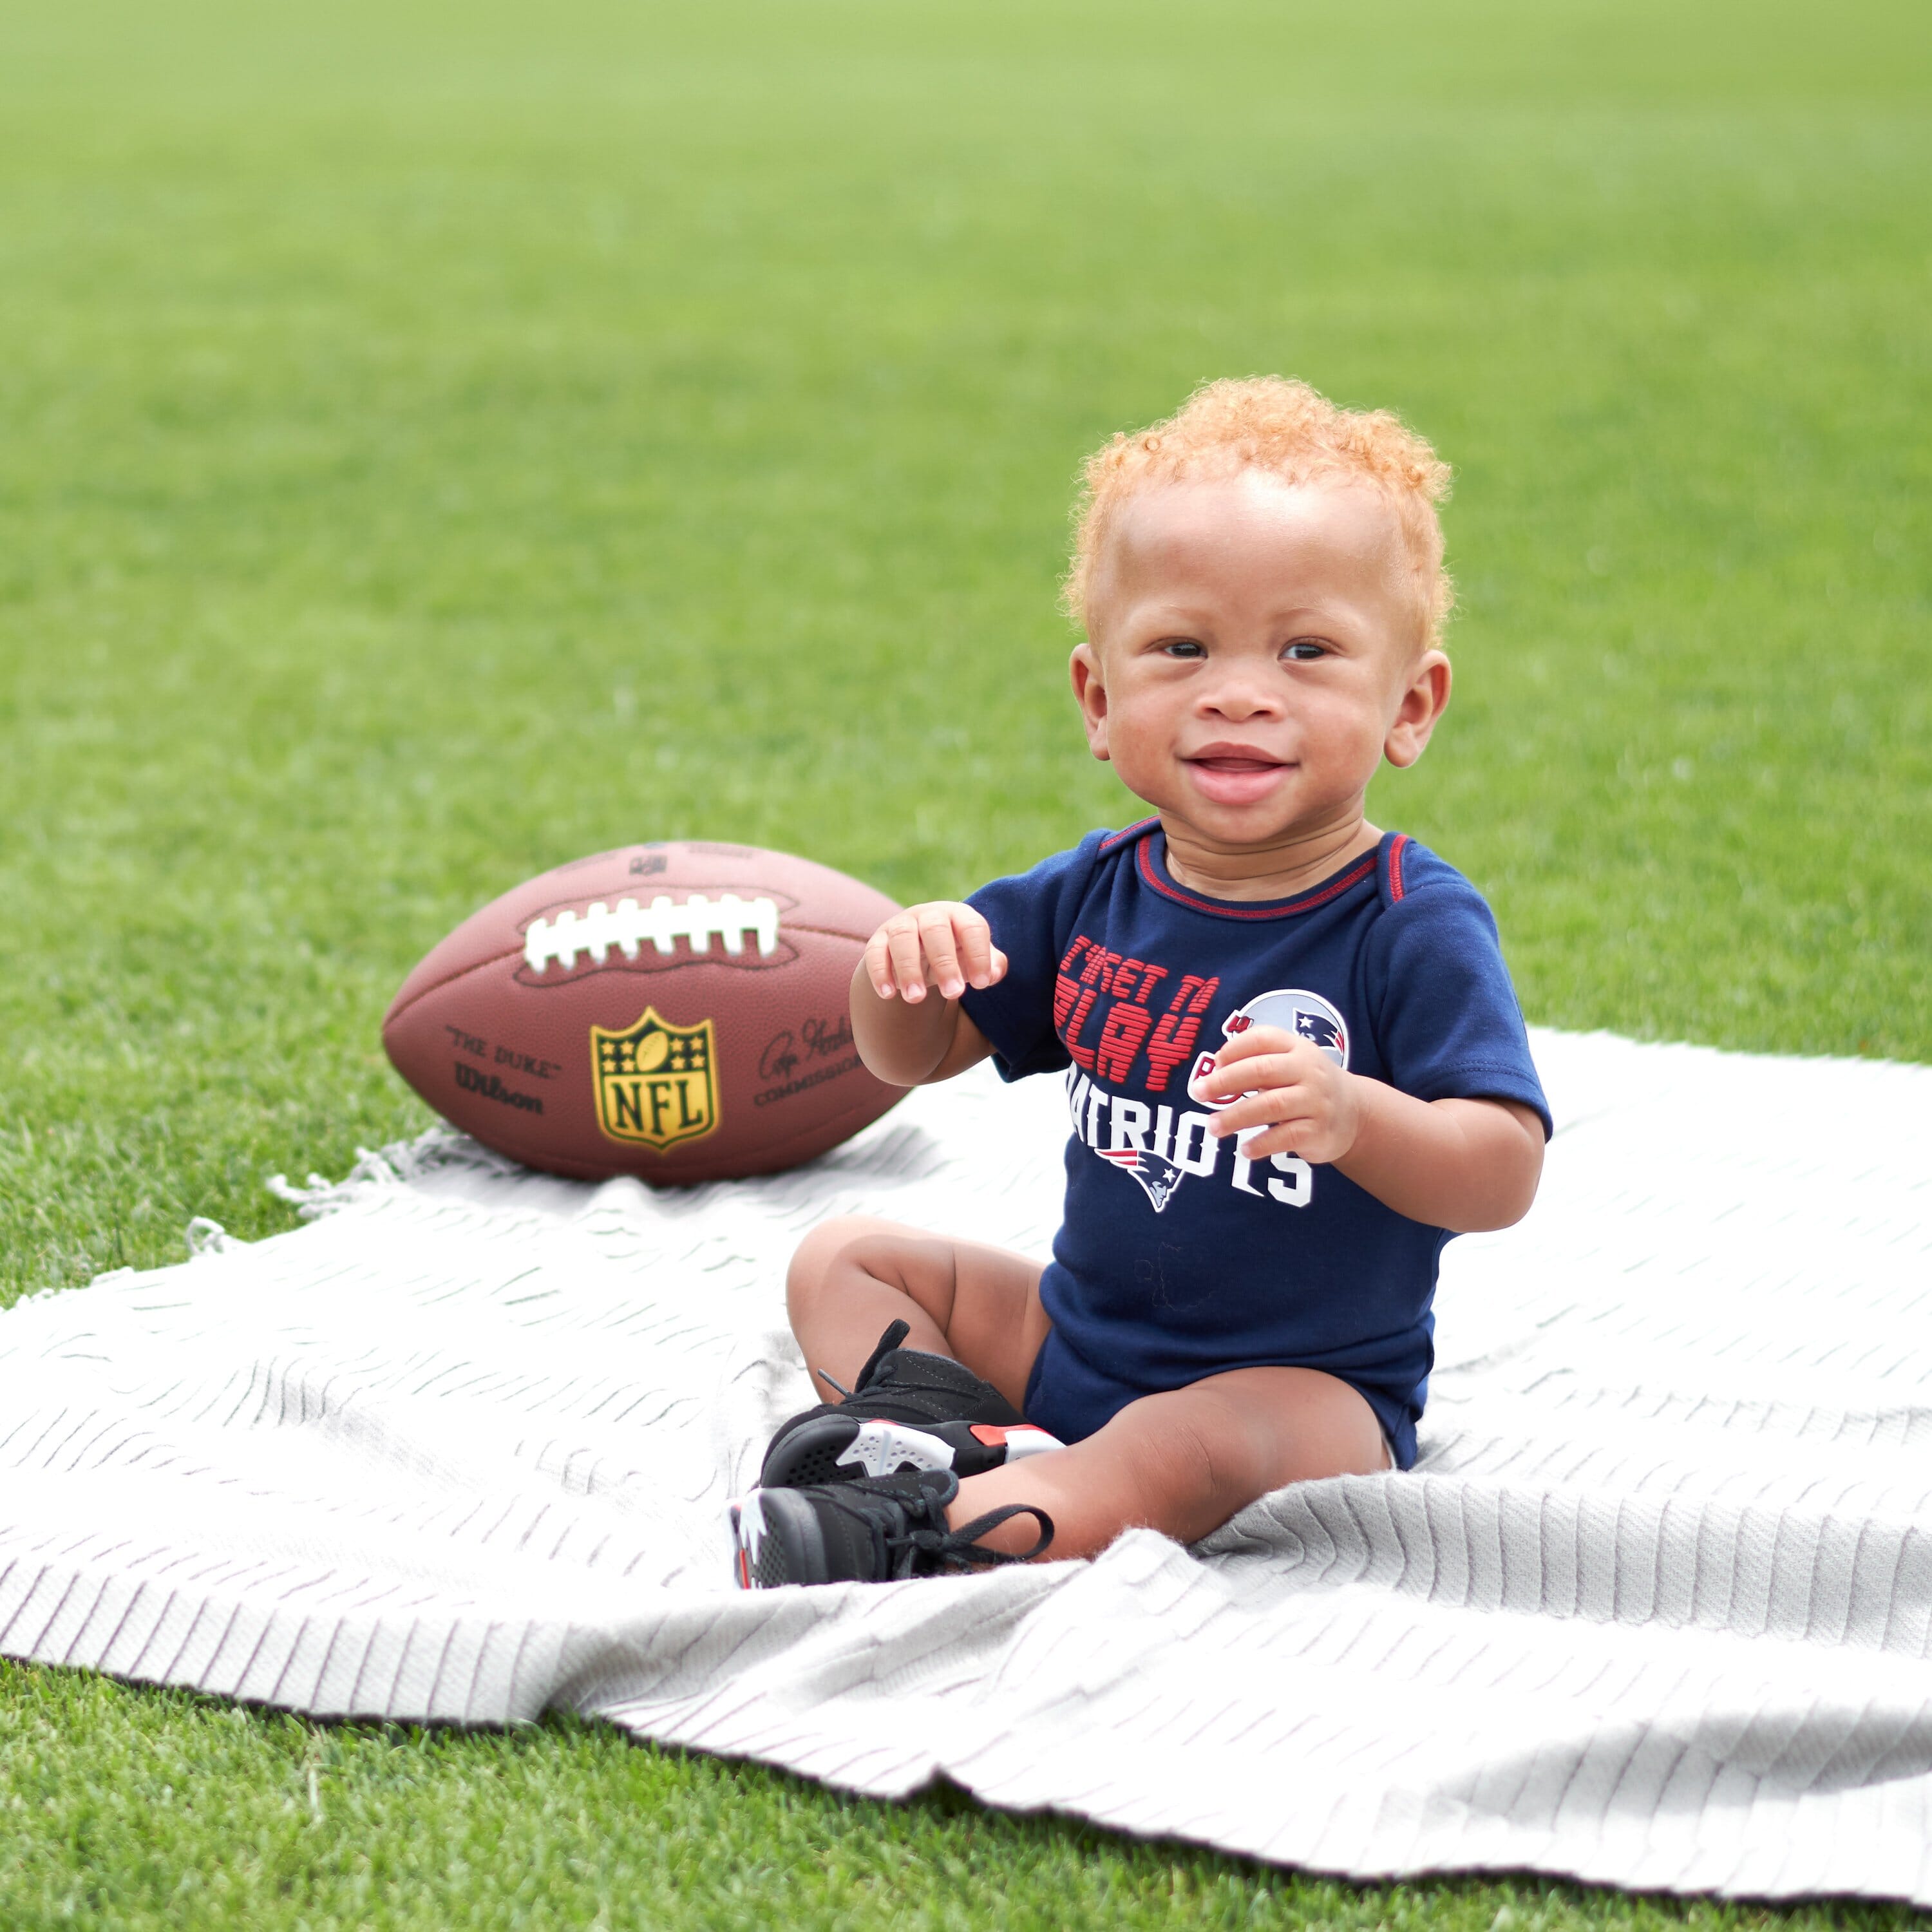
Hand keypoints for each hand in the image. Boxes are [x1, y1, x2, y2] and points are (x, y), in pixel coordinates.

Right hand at [863, 902, 1007, 1004]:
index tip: (982, 984)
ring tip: (916, 999)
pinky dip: (880, 972)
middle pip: (936, 930)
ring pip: (902, 938)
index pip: (972, 927)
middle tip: (954, 994)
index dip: (979, 954)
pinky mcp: (879, 940)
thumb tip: (993, 975)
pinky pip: (876, 952)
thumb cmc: (955, 955)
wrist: (917, 952)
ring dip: (909, 969)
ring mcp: (901, 925)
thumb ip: (992, 966)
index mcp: (958, 916)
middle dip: (945, 963)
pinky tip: (888, 994)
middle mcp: (929, 915)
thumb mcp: (975, 959)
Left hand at [1197, 1026, 1362, 1163]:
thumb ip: (1256, 1062)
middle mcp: (1309, 1070)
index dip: (1234, 1049)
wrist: (1354, 1113)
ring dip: (1237, 1116)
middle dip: (1225, 1081)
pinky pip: (1286, 1136)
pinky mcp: (1320, 1130)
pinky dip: (1262, 1144)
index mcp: (1297, 1048)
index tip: (1212, 1063)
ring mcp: (1316, 1100)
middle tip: (1198, 1092)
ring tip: (1213, 1126)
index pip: (1263, 1039)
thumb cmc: (1305, 1085)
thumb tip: (1212, 1074)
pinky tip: (1245, 1150)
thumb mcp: (1289, 1063)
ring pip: (1272, 1105)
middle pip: (1262, 1070)